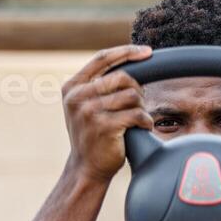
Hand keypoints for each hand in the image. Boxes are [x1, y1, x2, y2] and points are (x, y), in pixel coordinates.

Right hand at [61, 45, 153, 184]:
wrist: (86, 168)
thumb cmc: (92, 135)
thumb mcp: (85, 106)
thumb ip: (98, 86)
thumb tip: (130, 63)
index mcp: (72, 87)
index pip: (102, 59)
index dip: (126, 52)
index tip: (147, 52)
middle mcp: (78, 96)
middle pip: (122, 77)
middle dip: (137, 90)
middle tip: (139, 105)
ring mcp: (89, 111)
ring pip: (131, 95)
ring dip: (141, 107)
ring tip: (137, 119)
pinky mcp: (104, 126)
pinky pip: (137, 114)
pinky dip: (145, 121)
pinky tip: (143, 128)